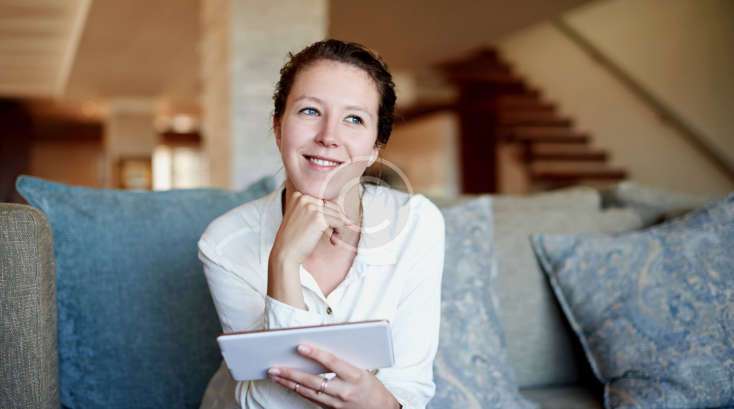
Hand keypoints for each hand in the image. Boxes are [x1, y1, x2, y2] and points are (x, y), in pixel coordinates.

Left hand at [267, 344, 399, 408]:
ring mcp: (336, 404)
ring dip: (289, 383)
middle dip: (291, 373)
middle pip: (313, 381)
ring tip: (275, 375)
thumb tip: (319, 351)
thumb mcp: (363, 370)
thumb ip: (342, 362)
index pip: (332, 363)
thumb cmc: (373, 388)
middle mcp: (344, 391)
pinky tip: (288, 384)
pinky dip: (298, 391)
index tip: (301, 347)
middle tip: (274, 366)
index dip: (316, 354)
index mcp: (355, 377)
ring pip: (307, 392)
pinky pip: (310, 400)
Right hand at [272, 191, 356, 265]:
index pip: (324, 201)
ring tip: (333, 238)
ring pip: (337, 214)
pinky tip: (333, 241)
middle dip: (336, 220)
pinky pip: (339, 222)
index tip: (330, 227)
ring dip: (338, 227)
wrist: (285, 253)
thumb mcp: (301, 218)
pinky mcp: (318, 218)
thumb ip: (315, 211)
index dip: (330, 215)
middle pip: (332, 206)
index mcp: (298, 195)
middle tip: (333, 235)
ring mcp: (311, 207)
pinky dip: (339, 231)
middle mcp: (304, 198)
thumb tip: (343, 213)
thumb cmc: (294, 239)